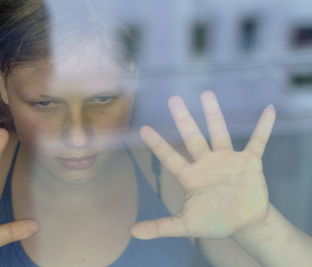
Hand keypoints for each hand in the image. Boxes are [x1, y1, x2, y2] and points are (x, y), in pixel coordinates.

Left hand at [131, 91, 274, 239]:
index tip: (143, 128)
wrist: (244, 223)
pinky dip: (264, 128)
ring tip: (206, 94)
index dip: (157, 144)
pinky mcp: (249, 162)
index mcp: (190, 176)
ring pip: (219, 133)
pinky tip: (269, 110)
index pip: (170, 157)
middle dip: (183, 119)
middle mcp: (206, 163)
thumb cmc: (213, 221)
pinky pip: (258, 141)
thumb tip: (132, 232)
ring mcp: (227, 160)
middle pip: (192, 138)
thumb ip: (161, 227)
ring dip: (214, 115)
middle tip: (173, 99)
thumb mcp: (186, 225)